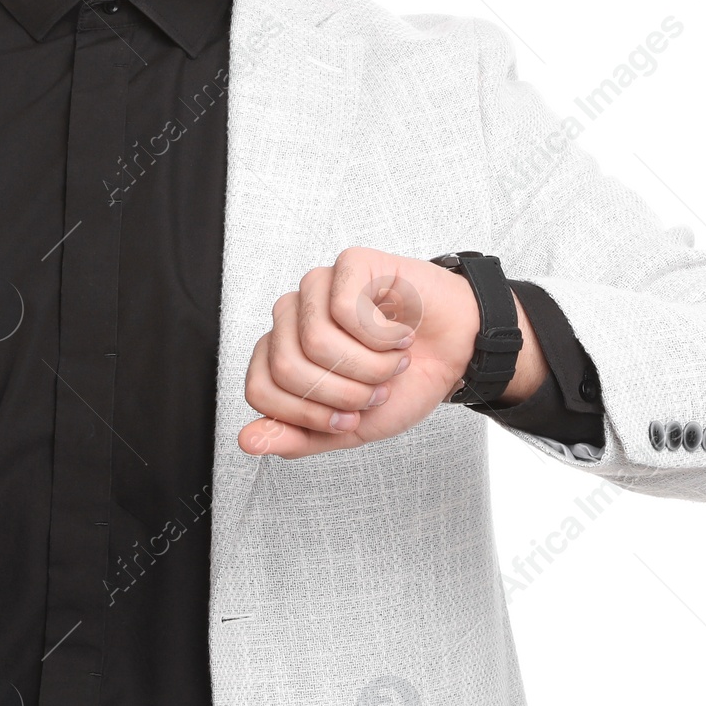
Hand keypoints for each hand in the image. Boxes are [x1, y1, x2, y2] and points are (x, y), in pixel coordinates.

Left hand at [237, 246, 542, 458]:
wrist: (457, 355)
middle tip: (376, 387)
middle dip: (343, 393)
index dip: (308, 415)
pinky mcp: (348, 264)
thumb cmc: (404, 383)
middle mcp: (291, 317)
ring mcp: (316, 287)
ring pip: (316, 340)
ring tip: (392, 360)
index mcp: (282, 353)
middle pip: (288, 367)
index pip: (260, 390)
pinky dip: (383, 335)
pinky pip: (345, 309)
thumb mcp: (350, 429)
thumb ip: (297, 437)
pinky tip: (399, 332)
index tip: (349, 419)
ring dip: (369, 365)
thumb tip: (248, 441)